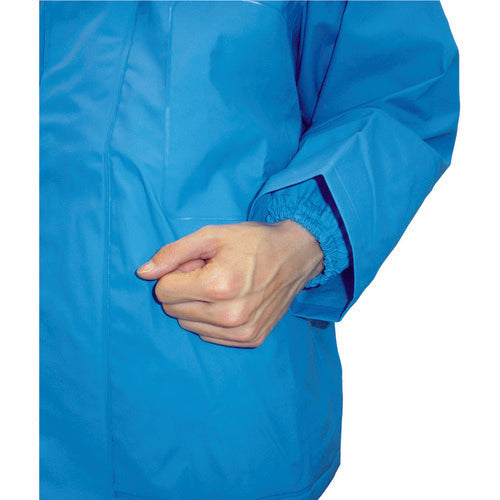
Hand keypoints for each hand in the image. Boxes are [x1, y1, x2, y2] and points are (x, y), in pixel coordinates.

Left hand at [136, 220, 323, 347]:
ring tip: (222, 287)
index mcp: (219, 286)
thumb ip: (173, 253)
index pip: (164, 292)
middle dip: (184, 290)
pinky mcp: (250, 339)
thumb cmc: (253, 242)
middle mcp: (230, 315)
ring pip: (189, 325)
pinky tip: (231, 301)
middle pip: (174, 310)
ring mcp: (242, 331)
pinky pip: (208, 335)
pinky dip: (211, 319)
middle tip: (209, 273)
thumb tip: (143, 273)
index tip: (196, 264)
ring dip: (197, 306)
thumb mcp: (212, 235)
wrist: (296, 255)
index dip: (175, 274)